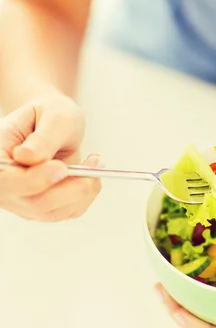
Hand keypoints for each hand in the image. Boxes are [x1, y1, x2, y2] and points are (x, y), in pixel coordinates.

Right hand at [0, 94, 101, 221]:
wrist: (52, 123)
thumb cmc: (49, 115)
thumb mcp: (52, 115)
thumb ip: (42, 137)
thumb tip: (26, 156)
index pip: (4, 181)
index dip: (32, 181)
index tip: (61, 168)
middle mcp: (4, 184)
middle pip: (33, 202)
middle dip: (70, 186)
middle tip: (94, 162)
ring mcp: (21, 200)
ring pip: (53, 211)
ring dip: (82, 189)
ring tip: (94, 162)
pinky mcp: (41, 208)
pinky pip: (66, 212)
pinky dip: (85, 195)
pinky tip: (89, 174)